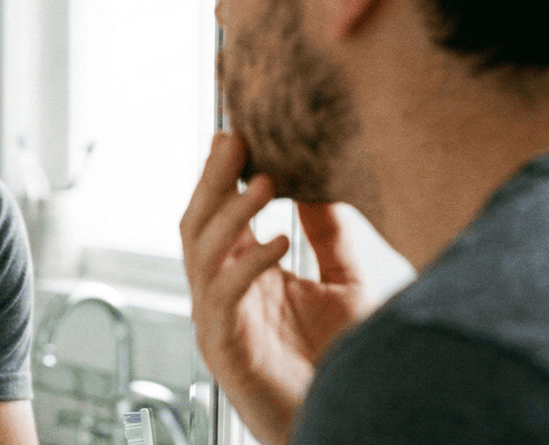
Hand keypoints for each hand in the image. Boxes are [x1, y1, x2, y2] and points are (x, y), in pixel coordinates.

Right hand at [180, 133, 369, 444]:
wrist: (348, 423)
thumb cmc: (345, 366)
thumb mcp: (349, 285)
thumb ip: (332, 238)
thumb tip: (322, 183)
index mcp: (245, 277)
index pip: (220, 215)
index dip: (221, 175)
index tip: (236, 133)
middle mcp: (223, 295)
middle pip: (199, 225)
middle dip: (211, 180)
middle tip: (231, 140)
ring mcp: (219, 322)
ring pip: (203, 254)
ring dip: (231, 214)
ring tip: (264, 180)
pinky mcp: (226, 350)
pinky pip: (225, 297)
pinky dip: (249, 265)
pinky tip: (281, 240)